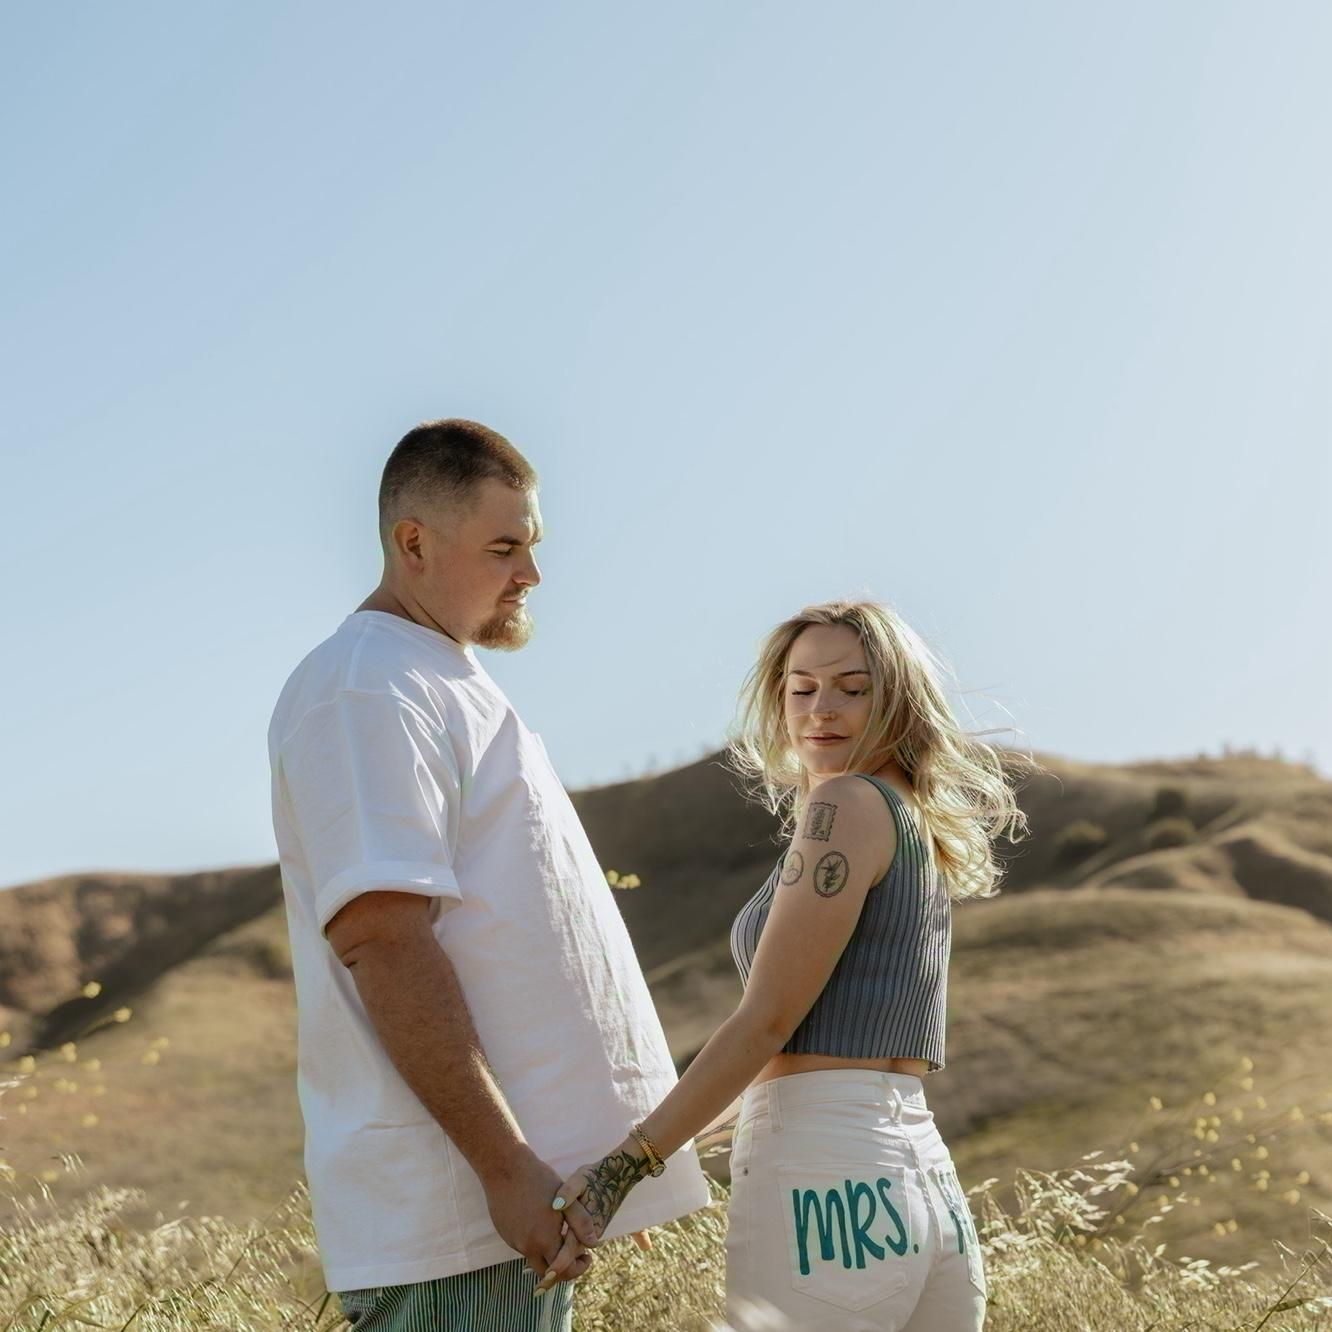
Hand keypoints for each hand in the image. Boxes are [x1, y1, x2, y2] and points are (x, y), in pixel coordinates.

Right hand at [482, 1148, 595, 1285]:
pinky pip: (523, 1246)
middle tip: (575, 1253)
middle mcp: (527, 1246)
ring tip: (559, 1233)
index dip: (578, 1268)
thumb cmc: (538, 1179)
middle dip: (564, 1268)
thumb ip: (581, 1223)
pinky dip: (534, 1242)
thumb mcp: (566, 1200)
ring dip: (548, 1253)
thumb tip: (595, 1243)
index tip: (587, 1256)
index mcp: (544, 1240)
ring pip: (534, 1258)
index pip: (564, 1271)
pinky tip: (540, 1222)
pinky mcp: (505, 1233)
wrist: (505, 1167)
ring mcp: (514, 1241)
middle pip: (548, 1273)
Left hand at [534, 1143, 652, 1292]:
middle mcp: (588, 1236)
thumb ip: (568, 1193)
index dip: (556, 1268)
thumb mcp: (580, 1180)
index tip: (544, 1279)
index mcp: (584, 1227)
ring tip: (538, 1276)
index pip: (568, 1253)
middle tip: (538, 1290)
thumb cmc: (595, 1177)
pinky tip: (547, 1255)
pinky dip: (561, 1256)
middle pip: (570, 1262)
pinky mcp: (588, 1231)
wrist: (616, 1176)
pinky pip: (574, 1249)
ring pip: (572, 1257)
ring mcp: (589, 1235)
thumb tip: (555, 1205)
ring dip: (557, 1267)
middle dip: (554, 1275)